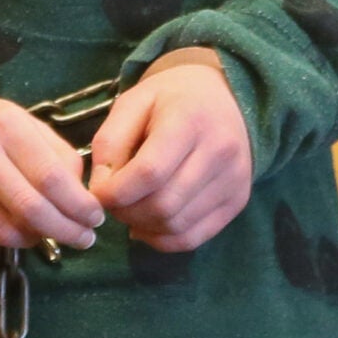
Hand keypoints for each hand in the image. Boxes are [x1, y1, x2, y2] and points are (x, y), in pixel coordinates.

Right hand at [0, 92, 103, 254]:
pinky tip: (2, 230)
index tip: (95, 220)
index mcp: (4, 125)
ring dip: (31, 240)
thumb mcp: (22, 123)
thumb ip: (58, 154)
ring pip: (3, 232)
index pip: (52, 178)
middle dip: (65, 231)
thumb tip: (82, 197)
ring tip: (40, 232)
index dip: (79, 207)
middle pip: (30, 210)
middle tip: (83, 239)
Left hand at [89, 48, 252, 251]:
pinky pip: (193, 238)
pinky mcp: (238, 201)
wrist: (226, 98)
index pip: (150, 173)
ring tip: (131, 209)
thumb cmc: (172, 99)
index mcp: (190, 121)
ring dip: (143, 226)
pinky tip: (148, 225)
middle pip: (163, 205)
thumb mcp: (132, 102)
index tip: (99, 193)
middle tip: (114, 202)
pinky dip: (163, 239)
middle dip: (126, 212)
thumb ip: (109, 142)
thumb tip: (101, 190)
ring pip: (176, 226)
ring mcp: (234, 180)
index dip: (116, 192)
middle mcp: (220, 152)